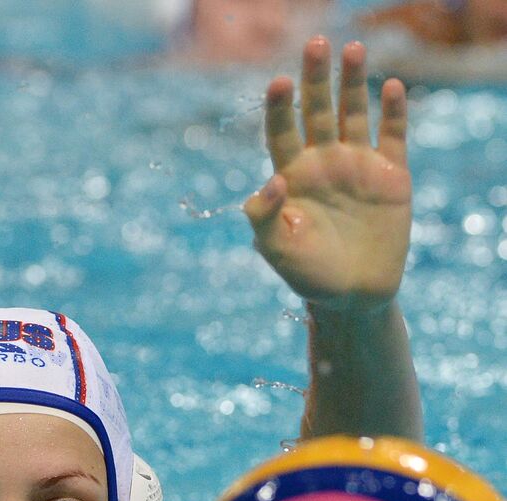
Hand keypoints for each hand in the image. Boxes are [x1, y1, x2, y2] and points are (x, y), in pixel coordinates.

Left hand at [245, 36, 410, 312]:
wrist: (354, 297)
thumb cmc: (308, 276)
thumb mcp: (277, 251)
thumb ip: (264, 217)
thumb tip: (272, 180)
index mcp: (291, 177)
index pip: (280, 132)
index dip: (279, 107)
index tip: (278, 83)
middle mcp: (322, 163)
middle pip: (316, 110)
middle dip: (315, 78)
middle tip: (315, 44)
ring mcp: (357, 166)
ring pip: (353, 113)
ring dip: (353, 83)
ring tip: (353, 50)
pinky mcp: (390, 175)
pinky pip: (392, 135)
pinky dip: (393, 112)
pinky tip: (391, 87)